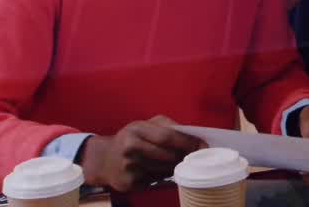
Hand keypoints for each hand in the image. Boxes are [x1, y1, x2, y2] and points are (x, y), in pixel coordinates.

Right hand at [79, 116, 204, 191]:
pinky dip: (164, 176)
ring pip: (164, 169)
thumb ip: (168, 127)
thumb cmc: (131, 138)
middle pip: (168, 155)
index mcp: (136, 129)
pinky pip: (156, 180)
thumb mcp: (145, 125)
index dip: (188, 142)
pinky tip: (162, 170)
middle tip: (198, 156)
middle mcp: (130, 148)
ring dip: (176, 166)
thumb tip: (194, 137)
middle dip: (185, 156)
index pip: (168, 137)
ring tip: (180, 161)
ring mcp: (129, 168)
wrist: (104, 159)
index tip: (204, 146)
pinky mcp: (129, 183)